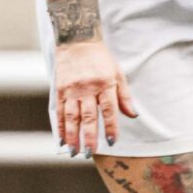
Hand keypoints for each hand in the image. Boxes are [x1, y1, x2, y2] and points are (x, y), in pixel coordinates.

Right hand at [53, 39, 135, 153]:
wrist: (76, 40)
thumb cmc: (100, 58)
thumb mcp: (117, 73)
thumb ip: (124, 95)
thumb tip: (132, 115)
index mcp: (105, 83)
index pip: (109, 109)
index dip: (111, 127)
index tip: (112, 142)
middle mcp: (88, 87)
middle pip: (89, 116)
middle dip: (89, 136)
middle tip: (90, 153)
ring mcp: (72, 89)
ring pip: (72, 116)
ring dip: (73, 135)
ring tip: (74, 151)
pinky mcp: (59, 89)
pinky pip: (59, 111)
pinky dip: (60, 126)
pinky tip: (62, 139)